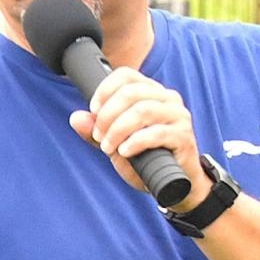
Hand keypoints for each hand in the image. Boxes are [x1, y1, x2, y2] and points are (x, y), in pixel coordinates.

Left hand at [68, 66, 209, 210]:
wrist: (174, 184)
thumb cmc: (147, 159)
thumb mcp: (116, 144)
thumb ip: (96, 131)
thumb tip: (76, 118)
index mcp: (152, 92)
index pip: (126, 76)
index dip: (105, 90)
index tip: (93, 111)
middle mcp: (168, 99)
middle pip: (131, 92)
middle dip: (107, 115)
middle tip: (99, 136)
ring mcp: (178, 116)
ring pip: (142, 110)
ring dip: (118, 130)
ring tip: (108, 147)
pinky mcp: (183, 136)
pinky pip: (156, 133)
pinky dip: (135, 142)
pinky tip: (124, 152)